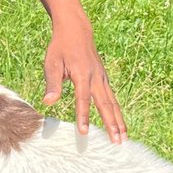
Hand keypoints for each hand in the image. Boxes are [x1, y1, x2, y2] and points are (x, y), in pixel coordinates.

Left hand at [43, 21, 126, 142]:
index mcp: (82, 74)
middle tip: (117, 142)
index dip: (83, 116)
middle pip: (105, 104)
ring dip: (119, 121)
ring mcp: (102, 78)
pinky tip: (119, 123)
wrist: (76, 30)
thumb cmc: (60, 47)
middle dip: (112, 124)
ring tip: (123, 138)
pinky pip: (112, 98)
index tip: (84, 132)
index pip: (83, 99)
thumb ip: (52, 83)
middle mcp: (96, 77)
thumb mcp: (52, 63)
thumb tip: (48, 102)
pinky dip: (117, 112)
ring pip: (113, 103)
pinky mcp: (104, 79)